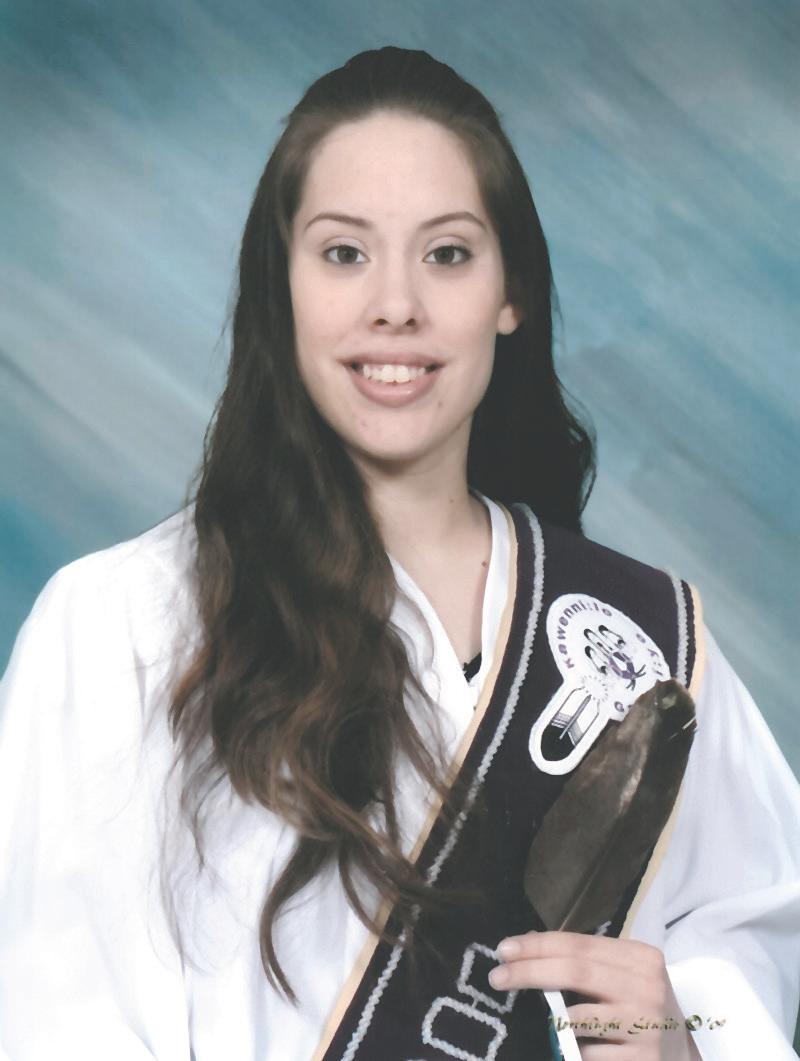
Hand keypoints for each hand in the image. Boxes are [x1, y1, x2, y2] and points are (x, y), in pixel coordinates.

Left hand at [487, 931, 701, 1059]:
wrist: (684, 1055)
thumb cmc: (642, 1007)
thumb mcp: (623, 975)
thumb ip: (584, 960)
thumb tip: (528, 942)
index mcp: (641, 958)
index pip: (578, 945)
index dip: (538, 945)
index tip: (504, 949)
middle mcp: (647, 988)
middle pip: (575, 972)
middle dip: (529, 972)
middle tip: (497, 976)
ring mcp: (645, 1027)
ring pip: (577, 1018)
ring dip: (551, 1018)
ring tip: (542, 1018)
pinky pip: (588, 1054)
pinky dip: (572, 1049)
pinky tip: (572, 1047)